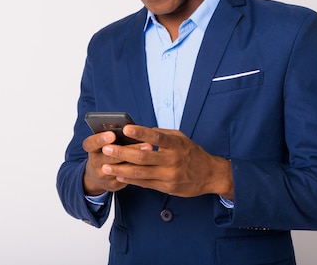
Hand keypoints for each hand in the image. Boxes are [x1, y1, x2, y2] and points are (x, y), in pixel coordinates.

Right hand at [82, 129, 150, 195]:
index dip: (100, 139)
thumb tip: (128, 126)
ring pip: (121, 169)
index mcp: (91, 149)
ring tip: (151, 150)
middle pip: (110, 157)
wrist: (98, 176)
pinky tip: (151, 164)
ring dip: (138, 160)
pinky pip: (127, 179)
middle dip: (129, 149)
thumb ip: (112, 135)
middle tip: (146, 142)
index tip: (112, 134)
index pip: (90, 143)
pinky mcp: (112, 185)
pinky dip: (139, 170)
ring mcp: (103, 176)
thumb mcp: (104, 143)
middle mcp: (94, 163)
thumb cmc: (105, 152)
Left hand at [100, 125, 233, 198]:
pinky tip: (118, 176)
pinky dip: (130, 180)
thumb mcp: (181, 138)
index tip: (126, 129)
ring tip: (106, 165)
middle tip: (106, 148)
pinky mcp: (167, 187)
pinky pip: (145, 184)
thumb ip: (162, 134)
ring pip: (141, 173)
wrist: (210, 175)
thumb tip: (142, 131)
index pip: (157, 137)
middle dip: (122, 153)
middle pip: (143, 157)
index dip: (141, 133)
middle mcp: (172, 160)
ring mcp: (169, 175)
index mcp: (176, 145)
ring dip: (121, 169)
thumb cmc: (192, 153)